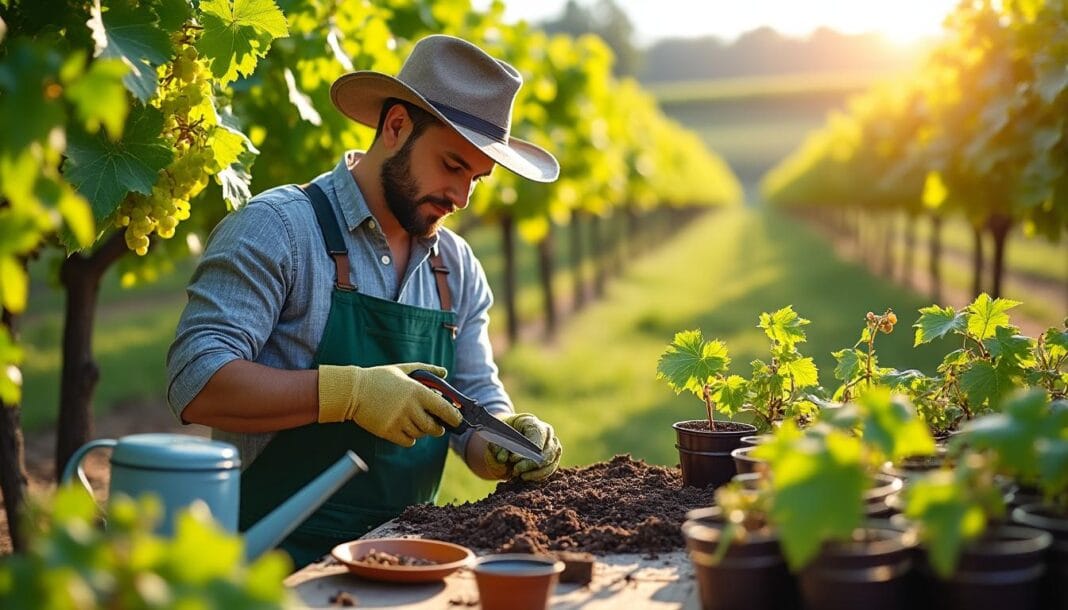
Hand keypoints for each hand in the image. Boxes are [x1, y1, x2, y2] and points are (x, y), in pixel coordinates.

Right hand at [318, 363, 462, 446]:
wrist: (353, 391)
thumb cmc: (379, 378)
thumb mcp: (403, 369)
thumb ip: (426, 370)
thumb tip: (444, 371)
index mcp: (417, 391)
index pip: (444, 408)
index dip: (454, 417)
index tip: (457, 420)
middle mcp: (410, 408)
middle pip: (434, 427)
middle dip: (438, 428)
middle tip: (437, 425)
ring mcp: (399, 421)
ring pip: (420, 434)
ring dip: (422, 431)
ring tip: (416, 423)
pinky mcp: (388, 431)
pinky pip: (408, 441)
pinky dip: (410, 438)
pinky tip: (406, 429)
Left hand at [483, 412, 562, 480]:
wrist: (507, 436)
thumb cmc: (501, 435)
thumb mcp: (494, 437)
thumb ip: (496, 446)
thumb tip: (502, 458)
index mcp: (531, 421)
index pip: (537, 434)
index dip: (528, 449)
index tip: (513, 459)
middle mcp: (545, 431)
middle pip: (546, 450)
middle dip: (531, 463)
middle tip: (515, 470)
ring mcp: (551, 443)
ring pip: (551, 460)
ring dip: (536, 471)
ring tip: (521, 475)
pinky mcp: (552, 456)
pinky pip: (550, 467)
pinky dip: (539, 475)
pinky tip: (526, 477)